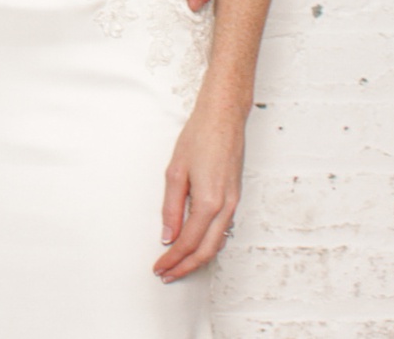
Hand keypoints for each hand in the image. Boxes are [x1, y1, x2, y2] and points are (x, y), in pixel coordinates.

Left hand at [153, 107, 243, 282]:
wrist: (224, 118)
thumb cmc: (199, 138)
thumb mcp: (175, 172)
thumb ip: (171, 208)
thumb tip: (168, 236)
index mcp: (209, 202)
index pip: (188, 242)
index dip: (172, 259)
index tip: (158, 267)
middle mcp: (225, 207)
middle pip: (206, 251)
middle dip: (185, 267)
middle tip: (166, 274)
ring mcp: (233, 204)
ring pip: (217, 243)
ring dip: (197, 258)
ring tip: (177, 264)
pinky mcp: (234, 198)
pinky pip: (223, 230)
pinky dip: (208, 244)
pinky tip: (195, 245)